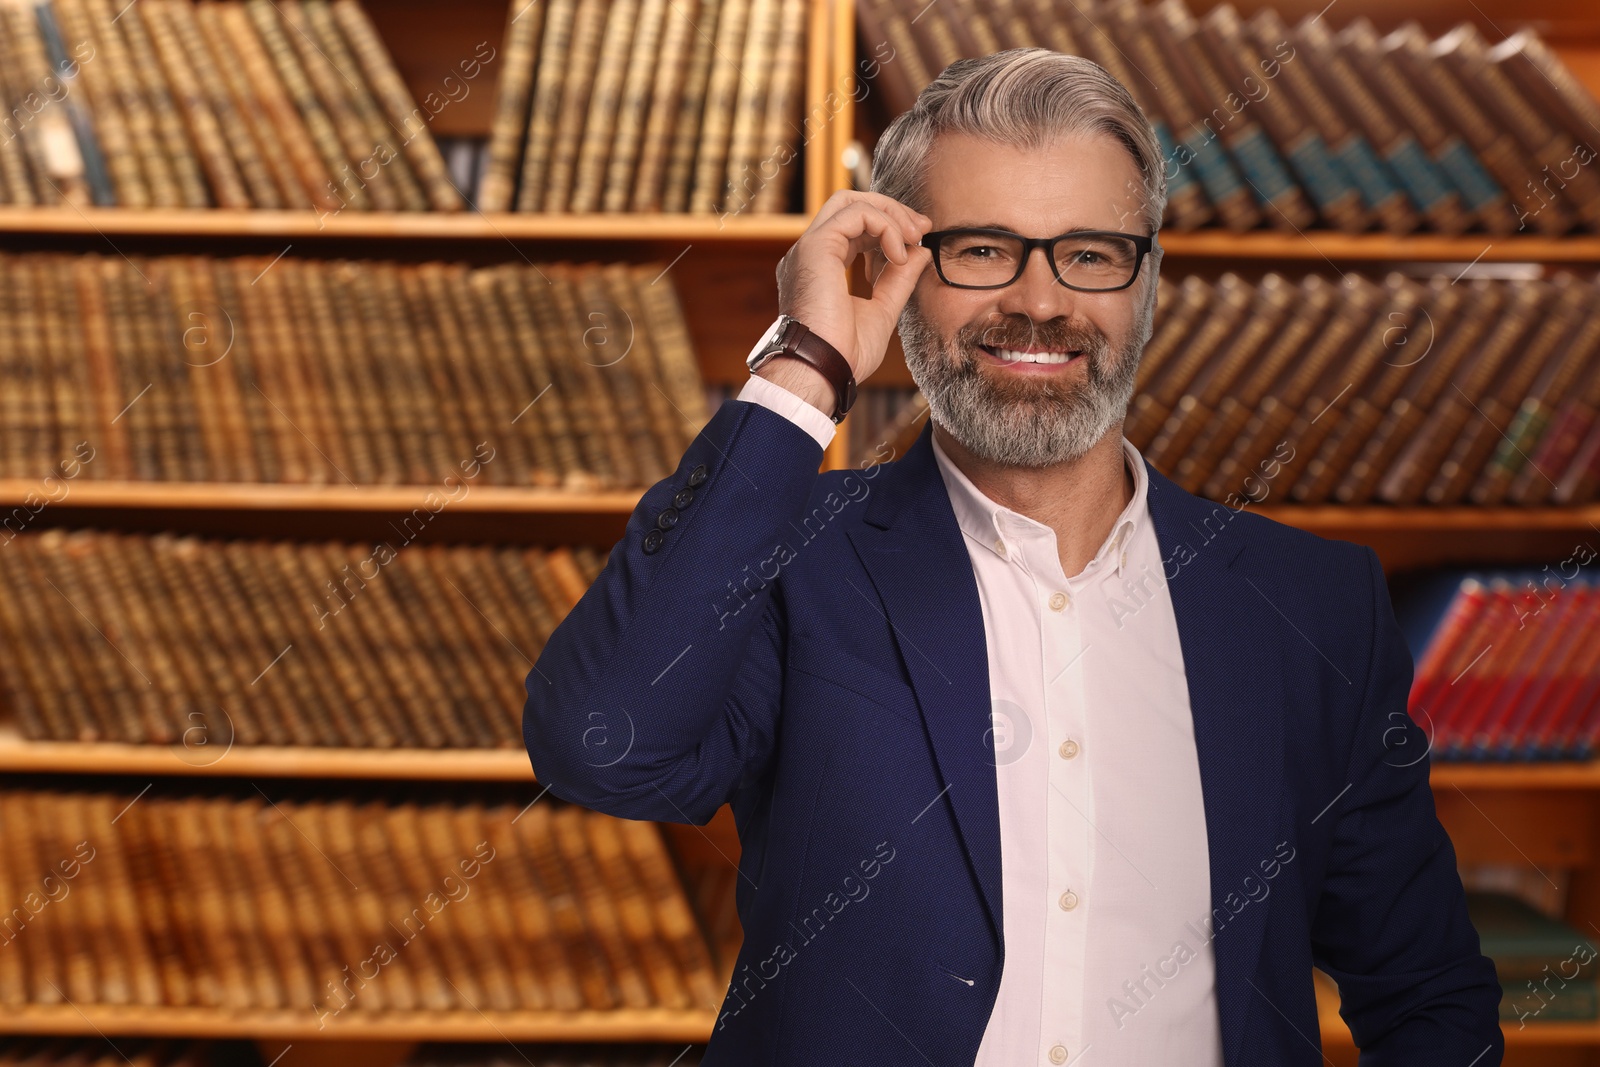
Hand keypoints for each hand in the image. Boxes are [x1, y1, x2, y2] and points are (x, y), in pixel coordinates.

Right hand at [763, 191, 932, 406]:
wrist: (823, 370)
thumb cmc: (844, 353)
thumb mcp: (882, 311)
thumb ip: (899, 280)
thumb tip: (921, 252)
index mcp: (821, 267)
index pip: (853, 227)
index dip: (888, 226)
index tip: (918, 239)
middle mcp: (811, 253)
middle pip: (850, 204)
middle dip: (891, 210)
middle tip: (922, 228)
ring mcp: (809, 248)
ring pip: (851, 202)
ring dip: (890, 215)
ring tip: (914, 238)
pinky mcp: (816, 247)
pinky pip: (855, 214)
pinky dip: (885, 227)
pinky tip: (898, 255)